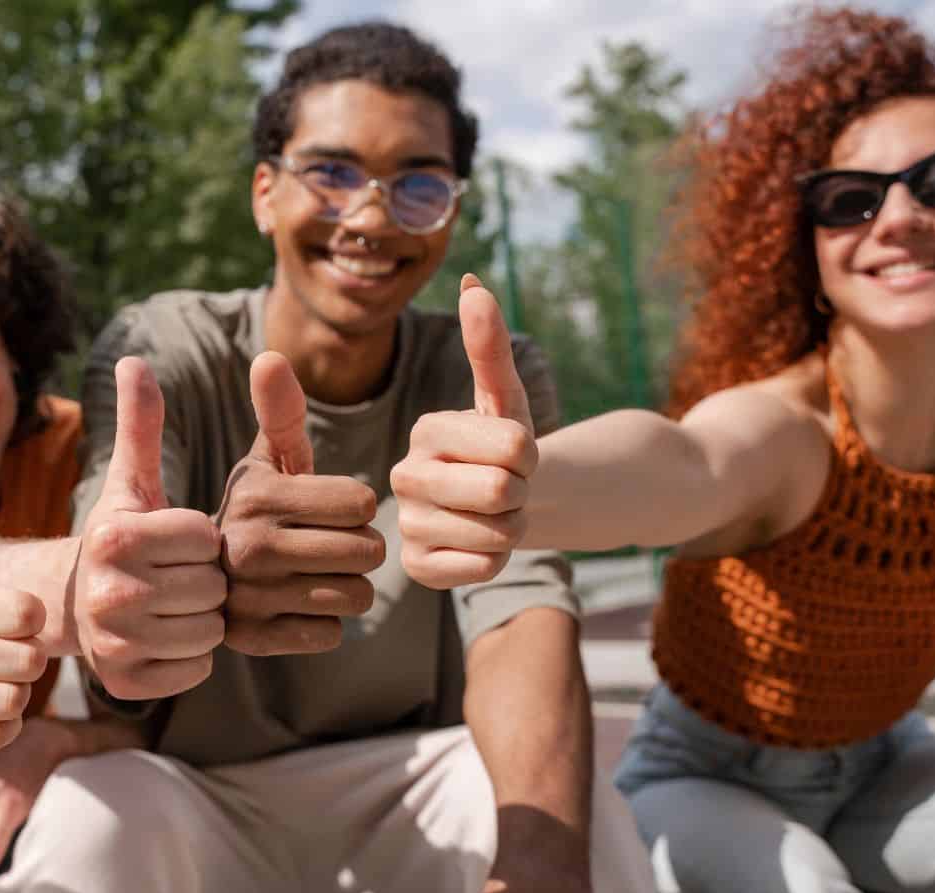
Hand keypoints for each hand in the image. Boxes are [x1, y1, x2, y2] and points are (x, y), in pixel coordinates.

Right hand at [75, 357, 227, 699]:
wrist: (70, 607)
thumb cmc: (117, 539)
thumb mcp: (128, 484)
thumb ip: (140, 425)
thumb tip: (133, 361)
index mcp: (115, 535)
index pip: (205, 537)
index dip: (199, 539)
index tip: (173, 542)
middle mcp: (108, 590)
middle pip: (212, 586)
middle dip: (204, 580)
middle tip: (175, 578)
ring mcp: (114, 643)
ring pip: (209, 631)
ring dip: (202, 619)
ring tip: (171, 606)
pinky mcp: (125, 683)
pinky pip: (196, 670)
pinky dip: (190, 657)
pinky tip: (164, 638)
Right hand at [215, 351, 383, 655]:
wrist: (194, 578)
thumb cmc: (254, 510)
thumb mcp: (263, 462)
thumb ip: (279, 413)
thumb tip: (271, 356)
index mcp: (257, 495)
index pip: (361, 504)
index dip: (357, 507)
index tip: (331, 509)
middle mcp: (249, 547)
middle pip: (366, 552)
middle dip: (361, 548)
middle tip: (330, 545)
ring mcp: (249, 598)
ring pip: (355, 596)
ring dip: (348, 586)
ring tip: (318, 573)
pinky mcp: (253, 640)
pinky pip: (330, 634)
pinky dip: (324, 622)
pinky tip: (298, 605)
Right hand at [392, 273, 536, 589]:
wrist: (498, 504)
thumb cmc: (502, 448)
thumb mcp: (504, 398)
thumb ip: (489, 345)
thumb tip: (473, 283)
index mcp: (425, 430)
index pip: (514, 447)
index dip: (531, 455)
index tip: (512, 454)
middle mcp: (403, 476)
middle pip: (502, 492)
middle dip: (522, 494)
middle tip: (505, 489)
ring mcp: (405, 525)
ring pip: (498, 533)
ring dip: (512, 528)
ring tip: (492, 516)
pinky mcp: (416, 568)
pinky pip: (483, 568)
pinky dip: (496, 559)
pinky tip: (478, 544)